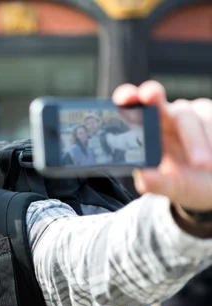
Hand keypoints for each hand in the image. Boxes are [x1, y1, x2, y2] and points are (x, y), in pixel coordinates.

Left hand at [113, 81, 211, 211]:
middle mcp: (169, 116)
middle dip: (153, 97)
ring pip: (190, 117)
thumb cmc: (188, 181)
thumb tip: (144, 176)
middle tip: (149, 96)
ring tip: (202, 164)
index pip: (134, 108)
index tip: (125, 97)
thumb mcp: (172, 187)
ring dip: (196, 141)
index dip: (127, 97)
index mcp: (149, 131)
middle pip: (158, 101)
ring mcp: (194, 113)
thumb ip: (156, 183)